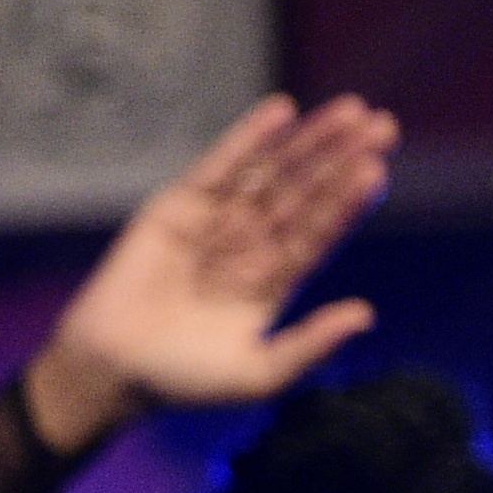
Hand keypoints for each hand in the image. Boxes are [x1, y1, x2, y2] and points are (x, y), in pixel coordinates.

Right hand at [25, 95, 392, 449]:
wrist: (111, 371)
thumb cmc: (183, 381)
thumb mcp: (258, 374)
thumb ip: (311, 344)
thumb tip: (367, 313)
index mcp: (272, 280)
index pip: (318, 231)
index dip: (347, 201)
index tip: (377, 169)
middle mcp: (248, 245)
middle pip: (302, 193)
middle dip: (339, 159)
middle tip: (382, 125)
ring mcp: (213, 222)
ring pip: (269, 174)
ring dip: (307, 142)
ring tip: (348, 111)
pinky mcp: (176, 208)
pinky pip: (218, 167)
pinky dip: (248, 139)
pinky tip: (281, 112)